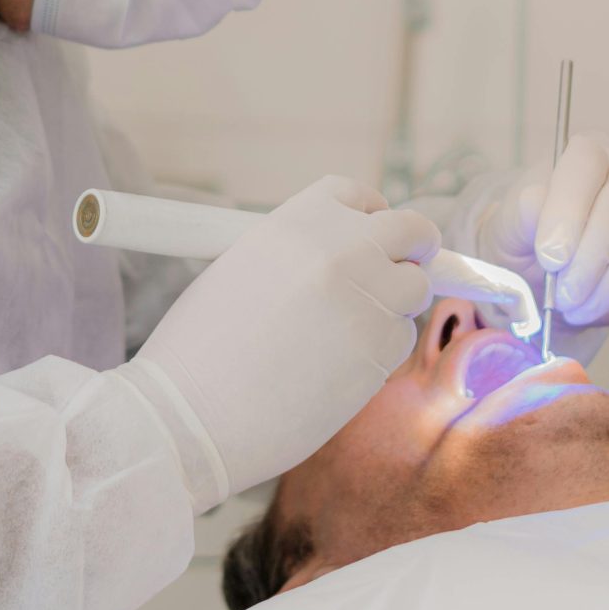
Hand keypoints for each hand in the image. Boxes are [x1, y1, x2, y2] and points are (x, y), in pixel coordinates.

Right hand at [124, 175, 440, 508]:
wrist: (193, 413)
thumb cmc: (201, 348)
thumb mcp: (241, 269)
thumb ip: (299, 253)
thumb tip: (345, 257)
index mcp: (298, 221)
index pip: (357, 196)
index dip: (370, 215)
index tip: (372, 234)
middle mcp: (342, 249)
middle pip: (411, 229)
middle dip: (415, 248)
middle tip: (404, 268)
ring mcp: (368, 298)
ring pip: (415, 288)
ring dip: (394, 305)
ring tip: (344, 332)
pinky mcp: (381, 350)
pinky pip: (400, 338)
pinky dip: (380, 349)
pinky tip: (335, 367)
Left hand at [475, 134, 608, 327]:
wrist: (543, 267)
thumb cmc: (529, 233)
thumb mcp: (511, 221)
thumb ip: (522, 210)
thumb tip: (538, 205)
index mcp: (589, 151)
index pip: (587, 162)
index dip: (569, 209)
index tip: (549, 256)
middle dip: (592, 257)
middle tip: (562, 295)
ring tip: (576, 307)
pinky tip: (602, 306)